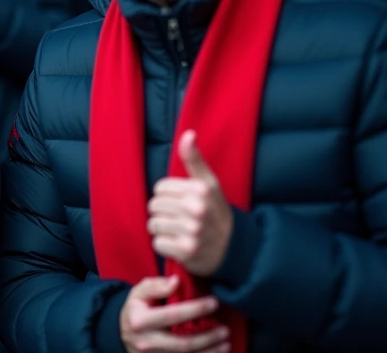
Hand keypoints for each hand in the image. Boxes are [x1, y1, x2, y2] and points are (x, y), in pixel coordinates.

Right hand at [120, 276, 230, 352]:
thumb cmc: (136, 308)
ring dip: (209, 352)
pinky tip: (215, 352)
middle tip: (225, 329)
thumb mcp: (139, 292)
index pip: (173, 315)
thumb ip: (156, 285)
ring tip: (225, 343)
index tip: (214, 302)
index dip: (196, 309)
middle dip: (208, 337)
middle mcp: (146, 341)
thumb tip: (177, 282)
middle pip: (183, 343)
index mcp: (140, 320)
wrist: (124, 333)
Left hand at [149, 130, 234, 276]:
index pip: (159, 188)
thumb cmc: (215, 211)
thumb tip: (188, 133)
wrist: (233, 248)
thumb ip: (194, 159)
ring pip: (153, 225)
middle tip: (180, 217)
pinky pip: (157, 243)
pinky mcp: (186, 252)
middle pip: (154, 206)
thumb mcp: (209, 183)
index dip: (167, 195)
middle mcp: (197, 210)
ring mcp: (192, 232)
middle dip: (163, 212)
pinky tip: (179, 243)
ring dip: (162, 229)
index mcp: (201, 189)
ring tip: (179, 230)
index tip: (181, 201)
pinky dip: (165, 245)